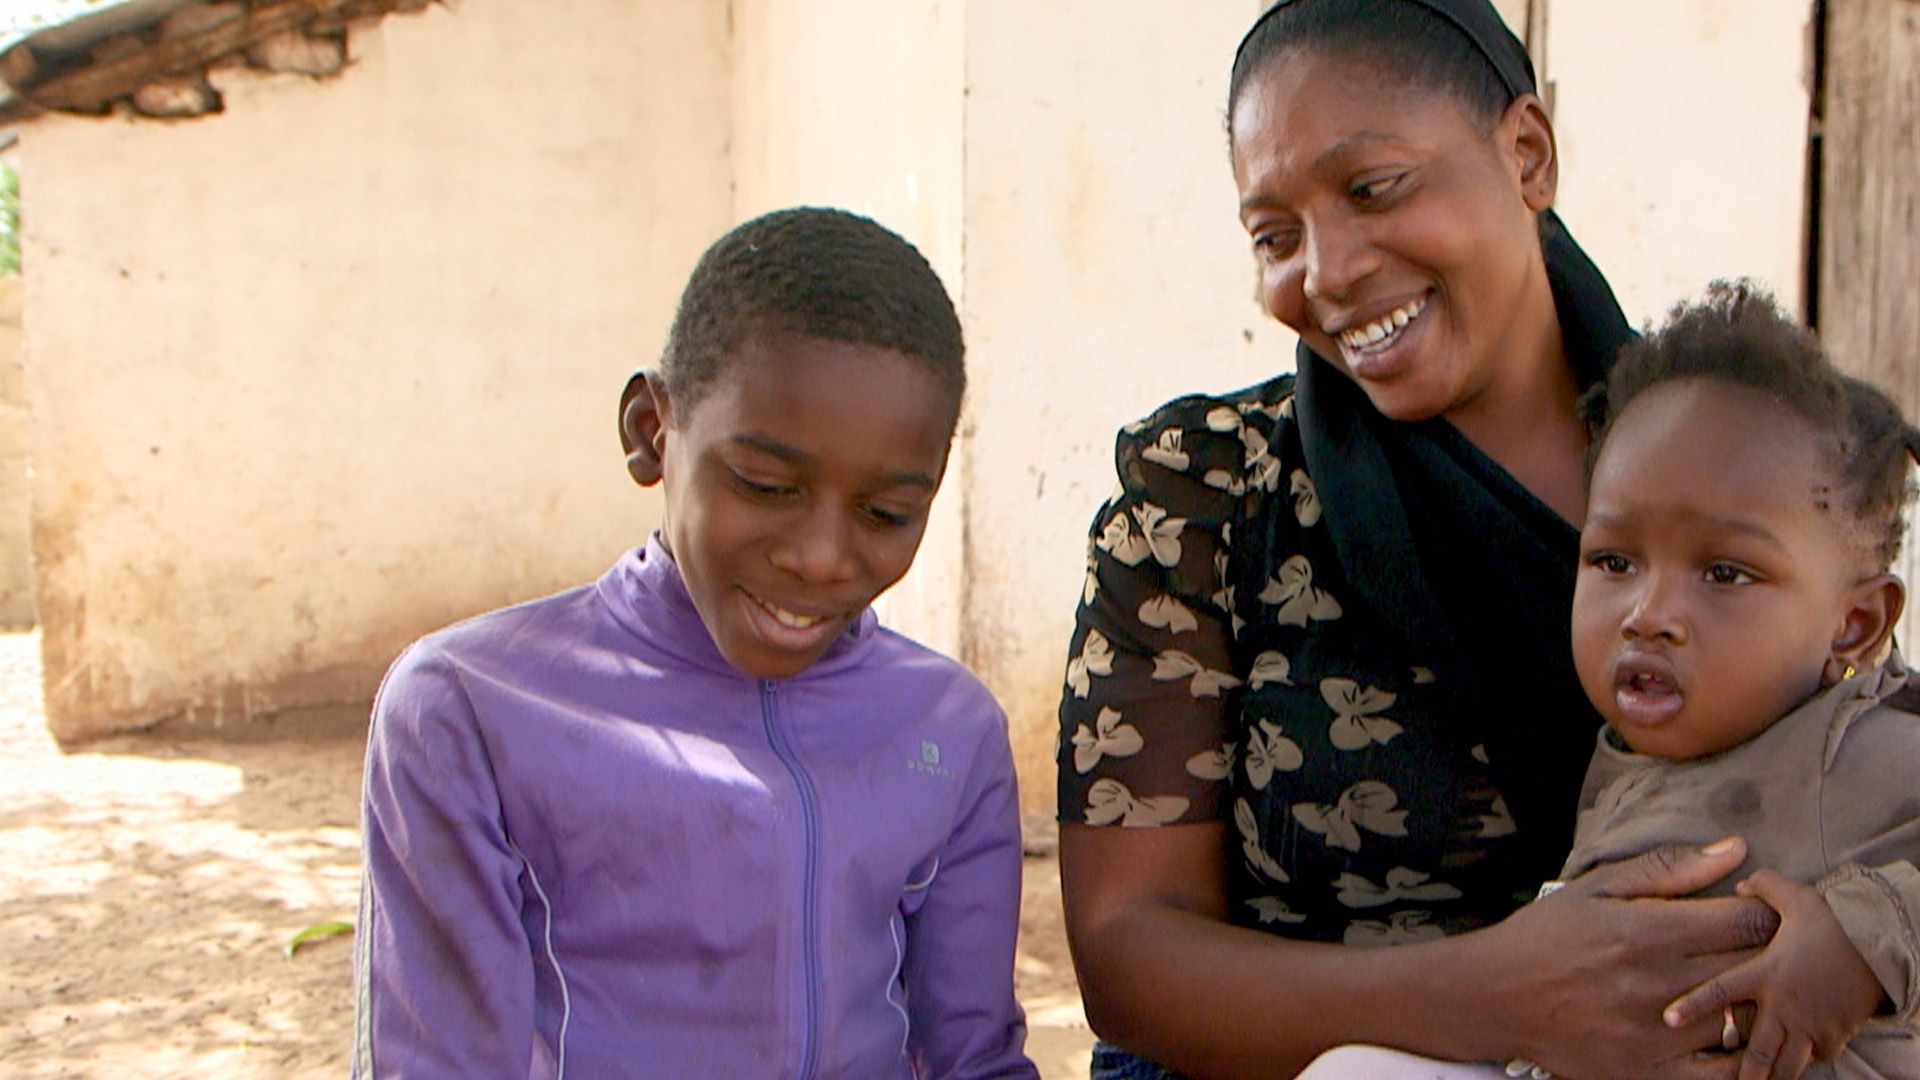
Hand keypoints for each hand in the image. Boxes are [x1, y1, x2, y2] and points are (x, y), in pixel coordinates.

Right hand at [1486, 839, 1779, 1079]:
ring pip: (1744, 1023)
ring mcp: (1653, 1038)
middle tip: (1762, 952)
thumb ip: (1668, 868)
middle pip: (1755, 972)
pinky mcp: (1646, 1077)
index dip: (1765, 914)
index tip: (1755, 914)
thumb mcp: (1597, 888)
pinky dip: (1740, 1058)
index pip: (1749, 921)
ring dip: (1753, 1005)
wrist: (1493, 996)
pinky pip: (1721, 1076)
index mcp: (1645, 932)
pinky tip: (1730, 1037)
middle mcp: (1654, 986)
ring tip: (1743, 991)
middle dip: (1768, 958)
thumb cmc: (1547, 935)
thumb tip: (1738, 850)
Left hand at [1662, 869, 1885, 1079]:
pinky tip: (1793, 1065)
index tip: (1668, 1020)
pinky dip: (1804, 1063)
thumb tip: (1741, 885)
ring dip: (1771, 1076)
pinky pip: (1816, 1057)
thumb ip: (1763, 887)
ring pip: (1787, 1063)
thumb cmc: (1836, 920)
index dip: (1692, 1005)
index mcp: (1766, 973)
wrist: (1883, 946)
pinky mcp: (1835, 1034)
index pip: (1720, 991)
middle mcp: (1785, 1005)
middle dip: (1743, 1072)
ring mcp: (1811, 1024)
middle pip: (1756, 1049)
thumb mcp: (1796, 896)